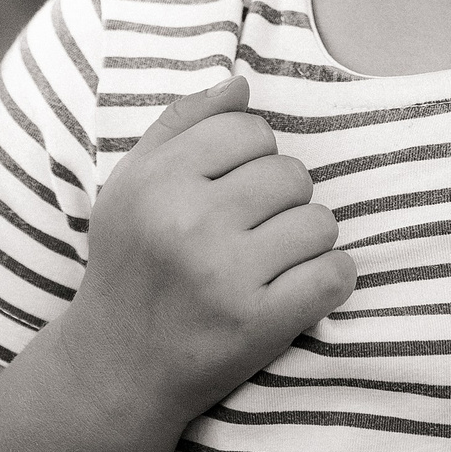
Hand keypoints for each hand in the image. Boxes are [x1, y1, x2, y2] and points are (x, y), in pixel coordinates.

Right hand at [52, 76, 355, 429]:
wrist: (115, 367)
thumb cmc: (131, 264)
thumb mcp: (132, 184)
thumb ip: (182, 123)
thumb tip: (243, 84)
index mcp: (157, 181)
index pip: (249, 129)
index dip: (252, 155)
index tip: (233, 187)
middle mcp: (189, 224)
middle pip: (291, 173)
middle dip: (282, 198)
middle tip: (253, 230)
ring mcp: (226, 277)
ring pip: (320, 221)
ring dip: (307, 240)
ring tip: (272, 260)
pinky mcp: (259, 325)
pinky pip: (335, 274)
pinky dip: (329, 279)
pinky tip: (298, 288)